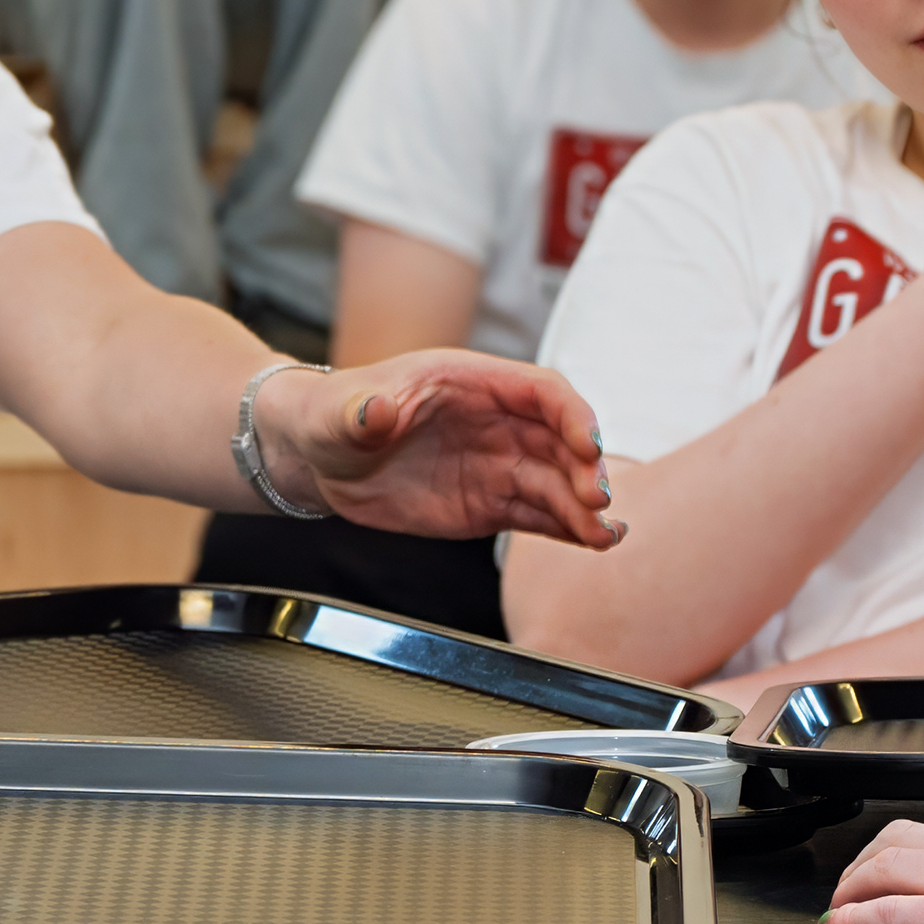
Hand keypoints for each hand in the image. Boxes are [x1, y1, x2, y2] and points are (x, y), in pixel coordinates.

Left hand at [287, 347, 620, 548]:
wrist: (317, 459)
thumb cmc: (332, 416)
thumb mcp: (341, 411)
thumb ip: (362, 411)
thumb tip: (375, 410)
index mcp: (472, 382)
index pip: (541, 391)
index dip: (572, 415)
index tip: (589, 445)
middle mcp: (497, 421)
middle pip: (560, 440)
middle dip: (585, 470)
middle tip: (597, 502)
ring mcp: (496, 464)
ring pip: (555, 482)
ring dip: (585, 507)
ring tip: (606, 536)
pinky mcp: (489, 504)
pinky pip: (537, 514)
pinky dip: (568, 527)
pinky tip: (594, 541)